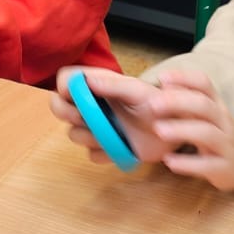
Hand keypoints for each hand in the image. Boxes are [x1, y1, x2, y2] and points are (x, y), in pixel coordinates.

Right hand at [50, 68, 175, 164]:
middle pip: (58, 106)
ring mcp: (96, 127)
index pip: (65, 79)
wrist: (176, 131)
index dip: (64, 88)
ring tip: (115, 134)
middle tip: (86, 119)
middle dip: (68, 114)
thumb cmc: (158, 103)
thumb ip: (113, 85)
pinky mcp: (104, 149)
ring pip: (74, 134)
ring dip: (90, 137)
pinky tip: (122, 148)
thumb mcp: (138, 91)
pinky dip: (105, 153)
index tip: (74, 98)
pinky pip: (92, 155)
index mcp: (97, 84)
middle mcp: (91, 104)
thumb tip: (87, 80)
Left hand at [146, 67, 233, 190]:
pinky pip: (207, 165)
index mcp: (217, 105)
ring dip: (181, 130)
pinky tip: (169, 161)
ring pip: (207, 134)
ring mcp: (226, 145)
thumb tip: (163, 81)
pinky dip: (187, 163)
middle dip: (178, 102)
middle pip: (205, 106)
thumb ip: (185, 99)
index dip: (185, 78)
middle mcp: (224, 122)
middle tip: (152, 104)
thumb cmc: (217, 132)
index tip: (162, 77)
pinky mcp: (224, 168)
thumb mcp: (205, 114)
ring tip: (158, 130)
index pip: (204, 84)